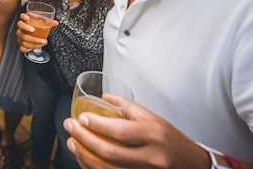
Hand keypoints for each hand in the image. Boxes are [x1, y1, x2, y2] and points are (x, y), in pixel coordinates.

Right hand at [15, 12, 57, 52]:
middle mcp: (21, 30)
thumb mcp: (42, 24)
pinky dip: (28, 48)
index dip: (23, 17)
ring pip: (23, 41)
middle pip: (21, 31)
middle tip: (35, 31)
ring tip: (42, 42)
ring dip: (33, 42)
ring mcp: (20, 37)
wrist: (31, 34)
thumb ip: (49, 23)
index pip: (21, 17)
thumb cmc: (36, 28)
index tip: (27, 18)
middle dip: (28, 31)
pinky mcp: (22, 45)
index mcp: (25, 22)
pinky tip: (34, 47)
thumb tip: (55, 23)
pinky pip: (22, 48)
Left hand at [63, 100, 210, 168]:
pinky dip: (92, 168)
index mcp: (153, 135)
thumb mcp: (152, 117)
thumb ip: (126, 106)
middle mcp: (150, 157)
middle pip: (110, 153)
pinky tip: (82, 157)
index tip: (81, 118)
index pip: (121, 131)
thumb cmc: (168, 138)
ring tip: (71, 142)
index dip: (98, 125)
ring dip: (84, 156)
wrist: (189, 163)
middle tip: (70, 126)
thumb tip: (102, 97)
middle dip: (84, 139)